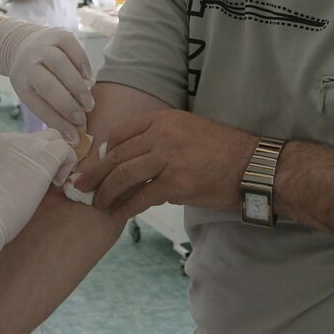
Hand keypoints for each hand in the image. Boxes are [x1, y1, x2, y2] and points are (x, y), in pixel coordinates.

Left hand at [0, 19, 93, 138]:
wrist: (24, 42)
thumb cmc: (34, 76)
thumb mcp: (33, 91)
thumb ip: (52, 110)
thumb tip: (74, 136)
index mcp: (20, 80)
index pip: (38, 104)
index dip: (57, 121)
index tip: (73, 135)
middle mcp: (28, 62)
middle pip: (48, 85)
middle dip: (69, 104)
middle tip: (84, 116)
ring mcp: (43, 45)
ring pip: (62, 66)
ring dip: (79, 87)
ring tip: (89, 101)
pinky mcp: (59, 34)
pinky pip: (75, 51)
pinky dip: (84, 67)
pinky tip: (88, 79)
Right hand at [0, 130, 77, 274]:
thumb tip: (15, 181)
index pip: (16, 143)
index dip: (26, 161)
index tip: (25, 182)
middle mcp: (4, 137)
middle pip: (35, 138)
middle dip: (42, 156)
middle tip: (42, 181)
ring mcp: (23, 144)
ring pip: (52, 138)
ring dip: (56, 158)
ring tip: (52, 182)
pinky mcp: (42, 155)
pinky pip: (64, 148)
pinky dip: (67, 163)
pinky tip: (57, 183)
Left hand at [70, 110, 257, 217]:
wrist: (253, 167)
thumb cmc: (224, 151)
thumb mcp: (189, 129)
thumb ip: (161, 138)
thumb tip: (134, 158)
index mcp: (164, 119)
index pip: (120, 132)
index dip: (103, 151)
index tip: (95, 164)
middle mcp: (162, 134)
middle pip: (116, 155)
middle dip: (94, 173)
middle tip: (80, 186)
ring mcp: (168, 158)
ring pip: (123, 175)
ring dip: (106, 192)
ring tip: (97, 203)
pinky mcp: (175, 183)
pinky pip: (141, 196)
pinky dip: (126, 207)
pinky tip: (118, 214)